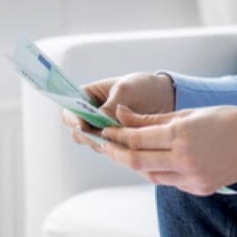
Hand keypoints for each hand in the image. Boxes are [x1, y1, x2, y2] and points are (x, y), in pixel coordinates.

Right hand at [61, 71, 175, 148]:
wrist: (165, 97)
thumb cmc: (142, 87)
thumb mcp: (126, 90)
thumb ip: (110, 108)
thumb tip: (100, 126)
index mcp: (88, 96)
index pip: (70, 109)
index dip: (72, 118)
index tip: (82, 125)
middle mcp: (91, 115)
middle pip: (78, 131)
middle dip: (88, 135)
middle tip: (104, 136)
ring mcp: (102, 129)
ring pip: (93, 143)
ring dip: (103, 143)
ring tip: (122, 138)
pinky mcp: (115, 141)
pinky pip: (109, 150)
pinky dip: (115, 149)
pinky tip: (128, 145)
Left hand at [97, 105, 236, 196]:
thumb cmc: (225, 120)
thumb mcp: (188, 113)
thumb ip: (152, 118)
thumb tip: (121, 115)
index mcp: (181, 134)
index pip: (136, 138)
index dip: (116, 135)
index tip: (104, 130)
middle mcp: (184, 159)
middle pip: (136, 160)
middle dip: (115, 152)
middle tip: (103, 144)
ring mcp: (192, 177)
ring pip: (150, 174)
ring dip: (135, 163)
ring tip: (125, 151)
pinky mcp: (199, 189)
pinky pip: (169, 182)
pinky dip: (157, 171)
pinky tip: (154, 161)